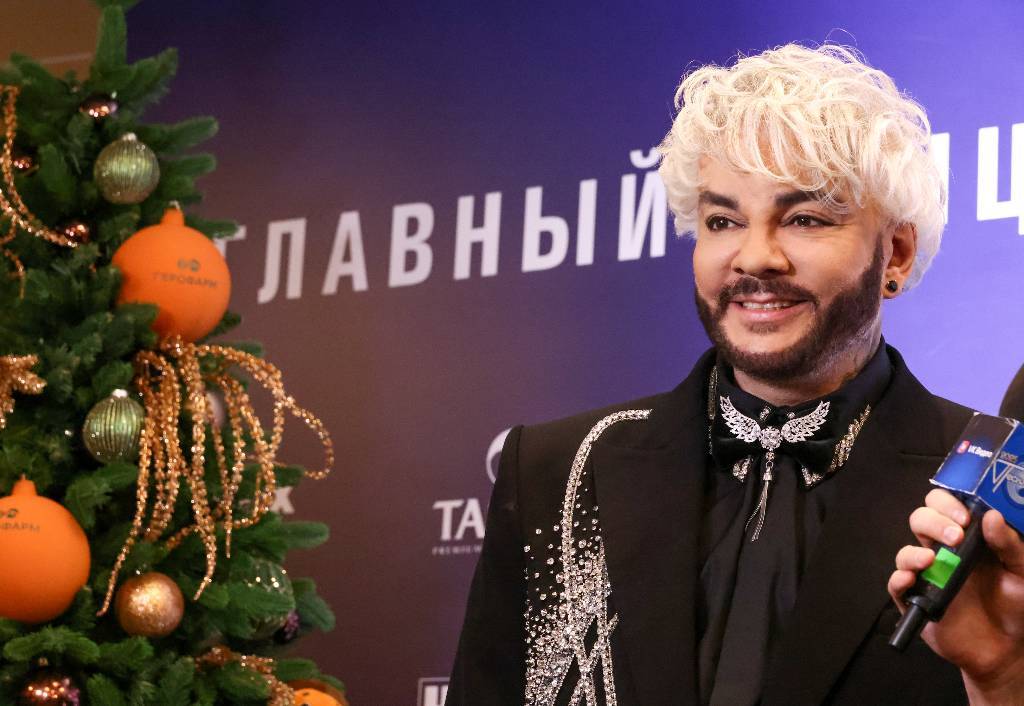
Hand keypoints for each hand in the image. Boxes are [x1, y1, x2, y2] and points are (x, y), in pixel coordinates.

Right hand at [888, 489, 1023, 703]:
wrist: (1007, 649)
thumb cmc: (1016, 605)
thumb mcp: (1023, 572)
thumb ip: (1009, 544)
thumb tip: (992, 516)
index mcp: (966, 538)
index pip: (944, 505)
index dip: (948, 503)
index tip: (965, 515)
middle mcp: (942, 551)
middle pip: (920, 519)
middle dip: (934, 522)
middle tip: (955, 536)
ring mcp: (927, 576)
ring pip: (906, 551)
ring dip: (915, 552)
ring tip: (932, 561)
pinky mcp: (916, 600)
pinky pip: (897, 585)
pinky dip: (900, 578)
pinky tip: (913, 579)